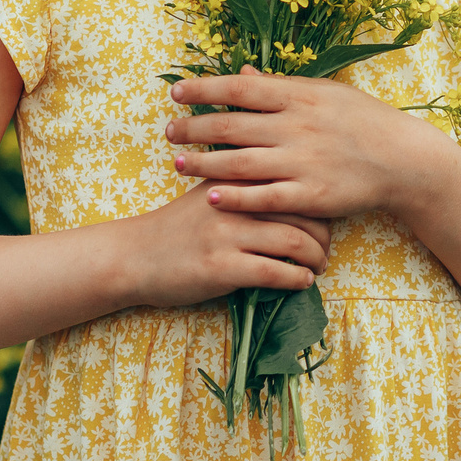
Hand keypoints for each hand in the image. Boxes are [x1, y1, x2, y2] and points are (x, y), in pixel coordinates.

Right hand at [119, 182, 333, 309]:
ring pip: (295, 241)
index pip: (293, 182)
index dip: (318, 202)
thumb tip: (291, 191)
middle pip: (302, 211)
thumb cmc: (176, 227)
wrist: (133, 256)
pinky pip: (275, 272)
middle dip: (325, 233)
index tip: (326, 219)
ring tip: (319, 266)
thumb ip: (244, 186)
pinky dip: (297, 279)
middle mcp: (233, 201)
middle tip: (327, 247)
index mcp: (234, 178)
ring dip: (317, 258)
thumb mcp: (209, 193)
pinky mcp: (221, 268)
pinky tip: (302, 282)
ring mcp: (227, 235)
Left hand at [167, 69, 457, 221]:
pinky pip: (266, 197)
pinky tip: (211, 196)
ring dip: (205, 163)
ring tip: (177, 164)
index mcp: (300, 96)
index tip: (176, 93)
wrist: (404, 159)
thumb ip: (280, 87)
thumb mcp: (325, 93)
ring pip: (242, 162)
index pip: (240, 89)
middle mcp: (298, 126)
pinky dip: (237, 197)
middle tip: (168, 132)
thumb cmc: (362, 121)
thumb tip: (242, 74)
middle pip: (232, 126)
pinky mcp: (312, 195)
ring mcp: (305, 162)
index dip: (204, 89)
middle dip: (194, 128)